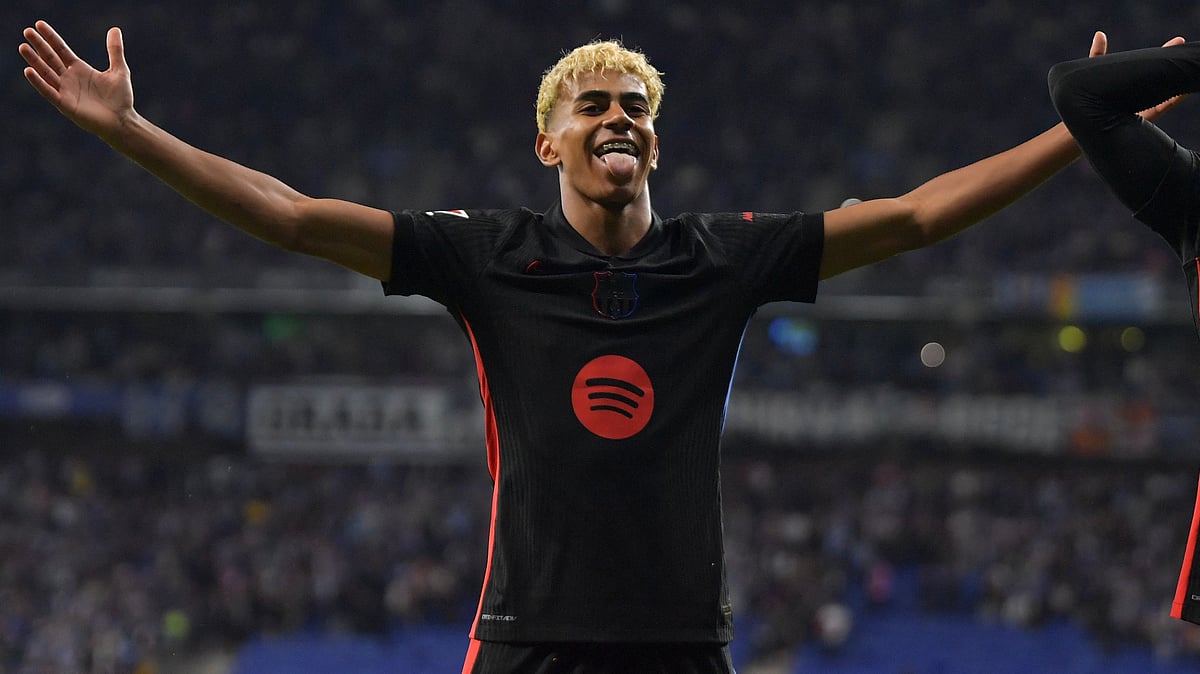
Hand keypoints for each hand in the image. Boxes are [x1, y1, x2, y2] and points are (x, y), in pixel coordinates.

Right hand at [19, 20, 134, 141]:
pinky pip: (49, 92)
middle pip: (50, 59)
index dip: (50, 37)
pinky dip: (39, 82)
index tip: (39, 24)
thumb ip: (115, 50)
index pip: (60, 49)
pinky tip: (29, 71)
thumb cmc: (121, 99)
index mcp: (79, 69)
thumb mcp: (119, 71)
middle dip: (39, 46)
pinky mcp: (65, 105)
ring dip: (34, 61)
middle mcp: (69, 78)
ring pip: (46, 73)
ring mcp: (66, 91)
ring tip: (23, 47)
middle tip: (27, 31)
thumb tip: (115, 29)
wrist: (123, 121)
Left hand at [1089, 30, 1187, 121]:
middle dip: (1171, 64)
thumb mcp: (1090, 76)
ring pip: (1164, 92)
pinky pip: (1161, 109)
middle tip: (1183, 48)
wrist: (1080, 129)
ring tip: (1184, 69)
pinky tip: (1181, 92)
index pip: (1150, 66)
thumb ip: (1097, 55)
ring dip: (1175, 82)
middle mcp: (1138, 95)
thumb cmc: (1085, 102)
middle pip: (1159, 77)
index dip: (1162, 54)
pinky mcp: (1143, 119)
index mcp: (1130, 84)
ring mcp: (1142, 106)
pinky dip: (1172, 100)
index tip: (1177, 40)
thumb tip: (1100, 34)